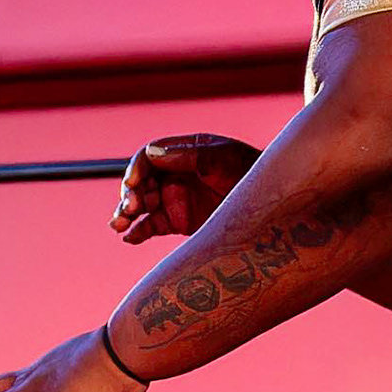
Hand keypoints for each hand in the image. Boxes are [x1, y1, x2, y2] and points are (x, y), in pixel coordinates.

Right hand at [112, 133, 259, 243]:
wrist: (272, 206)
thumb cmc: (252, 174)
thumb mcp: (224, 160)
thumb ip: (190, 155)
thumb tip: (152, 153)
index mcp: (183, 153)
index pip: (149, 157)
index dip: (136, 169)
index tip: (132, 184)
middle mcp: (175, 174)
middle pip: (140, 182)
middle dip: (129, 195)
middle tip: (129, 209)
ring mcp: (176, 199)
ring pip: (141, 205)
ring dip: (126, 214)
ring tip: (118, 226)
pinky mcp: (178, 222)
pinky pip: (151, 226)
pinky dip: (138, 231)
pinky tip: (130, 238)